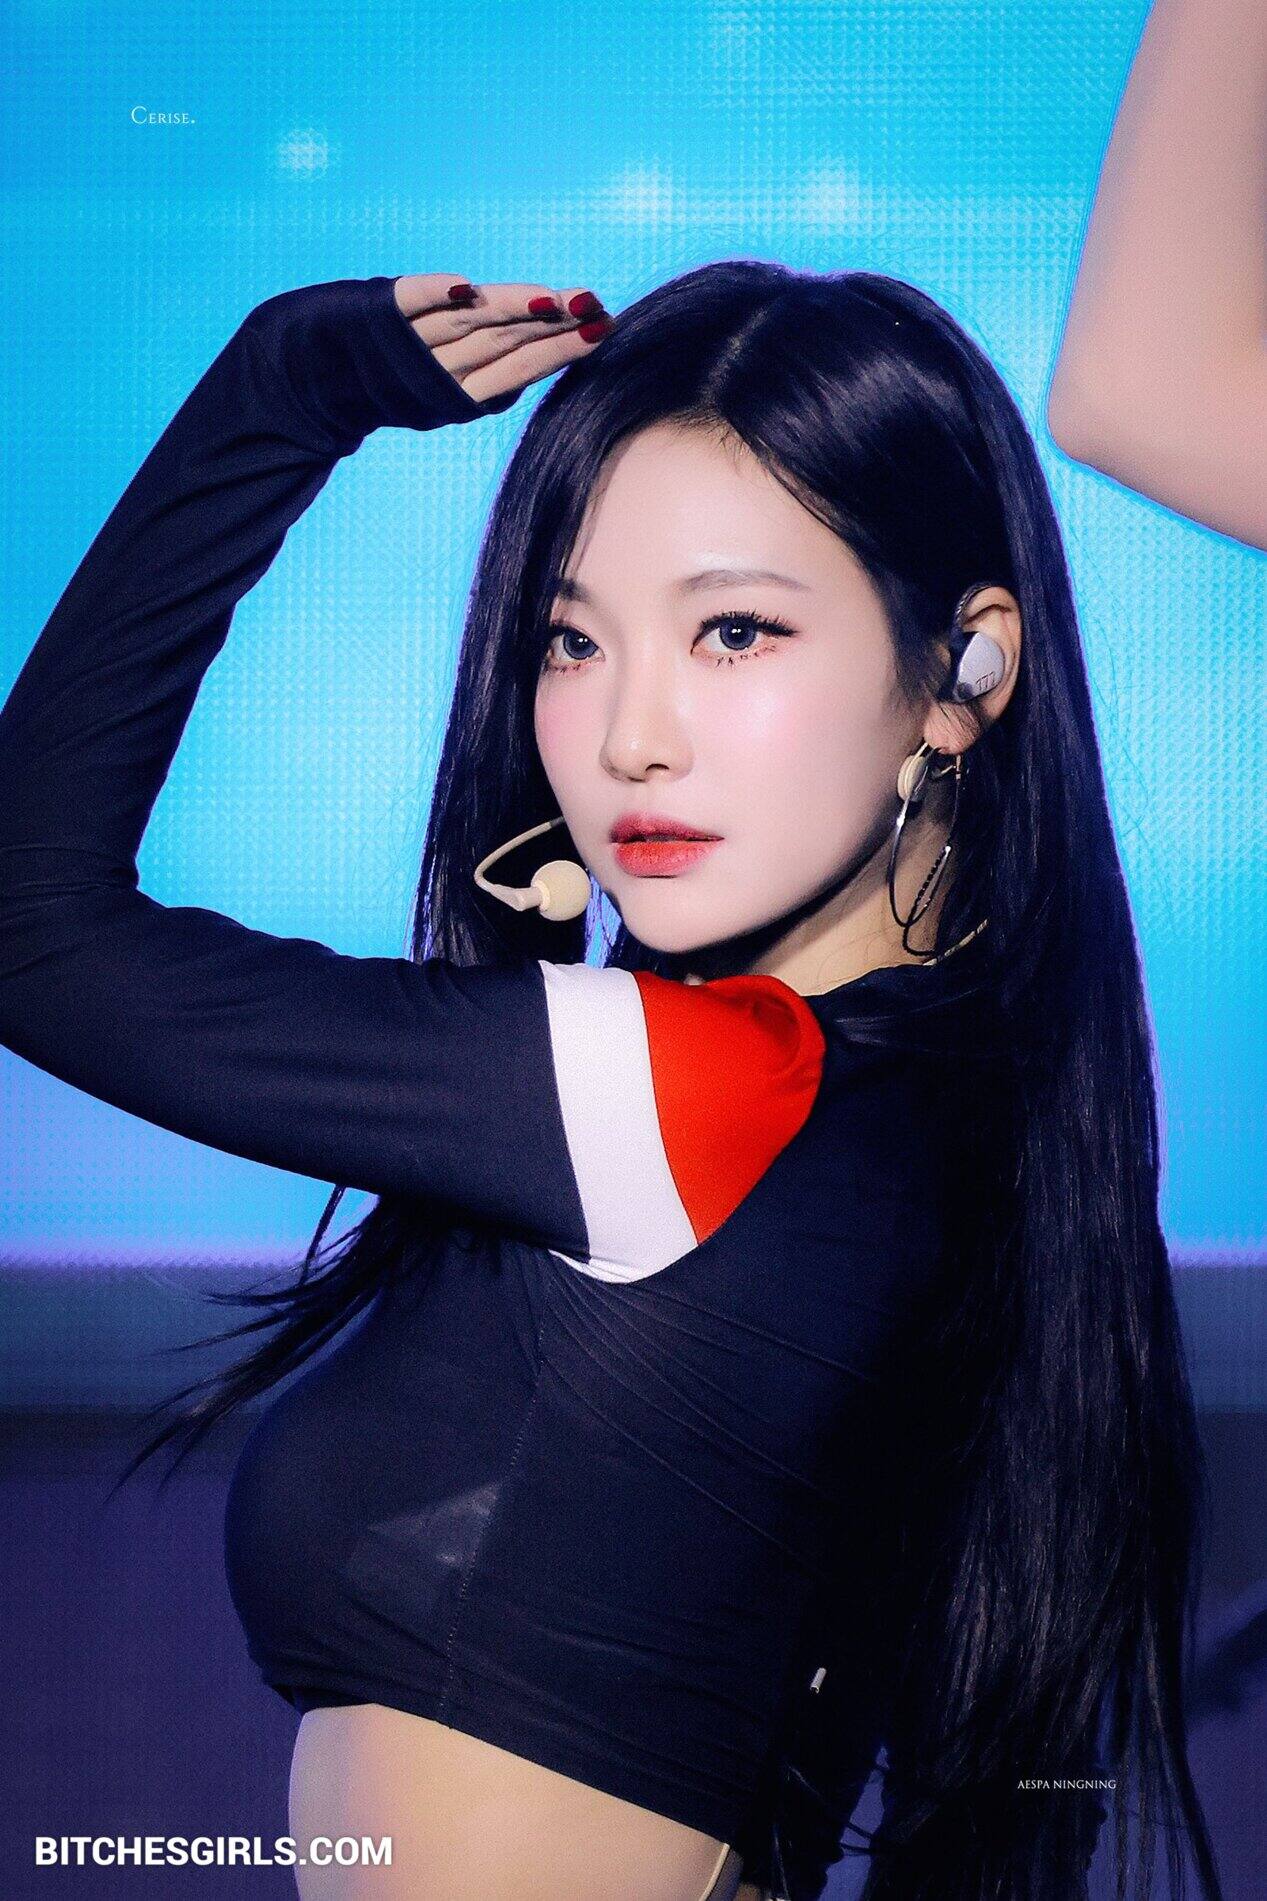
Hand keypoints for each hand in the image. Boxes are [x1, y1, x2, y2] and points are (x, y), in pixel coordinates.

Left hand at [392, 274, 615, 413]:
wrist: (306, 381)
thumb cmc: (384, 379)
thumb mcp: (440, 387)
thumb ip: (489, 367)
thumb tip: (550, 340)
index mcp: (456, 397)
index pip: (519, 364)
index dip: (562, 349)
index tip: (602, 327)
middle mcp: (435, 375)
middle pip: (503, 342)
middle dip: (553, 326)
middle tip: (597, 308)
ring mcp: (406, 345)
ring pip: (469, 323)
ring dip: (513, 310)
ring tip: (557, 299)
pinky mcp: (374, 313)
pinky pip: (408, 304)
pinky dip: (436, 296)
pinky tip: (466, 287)